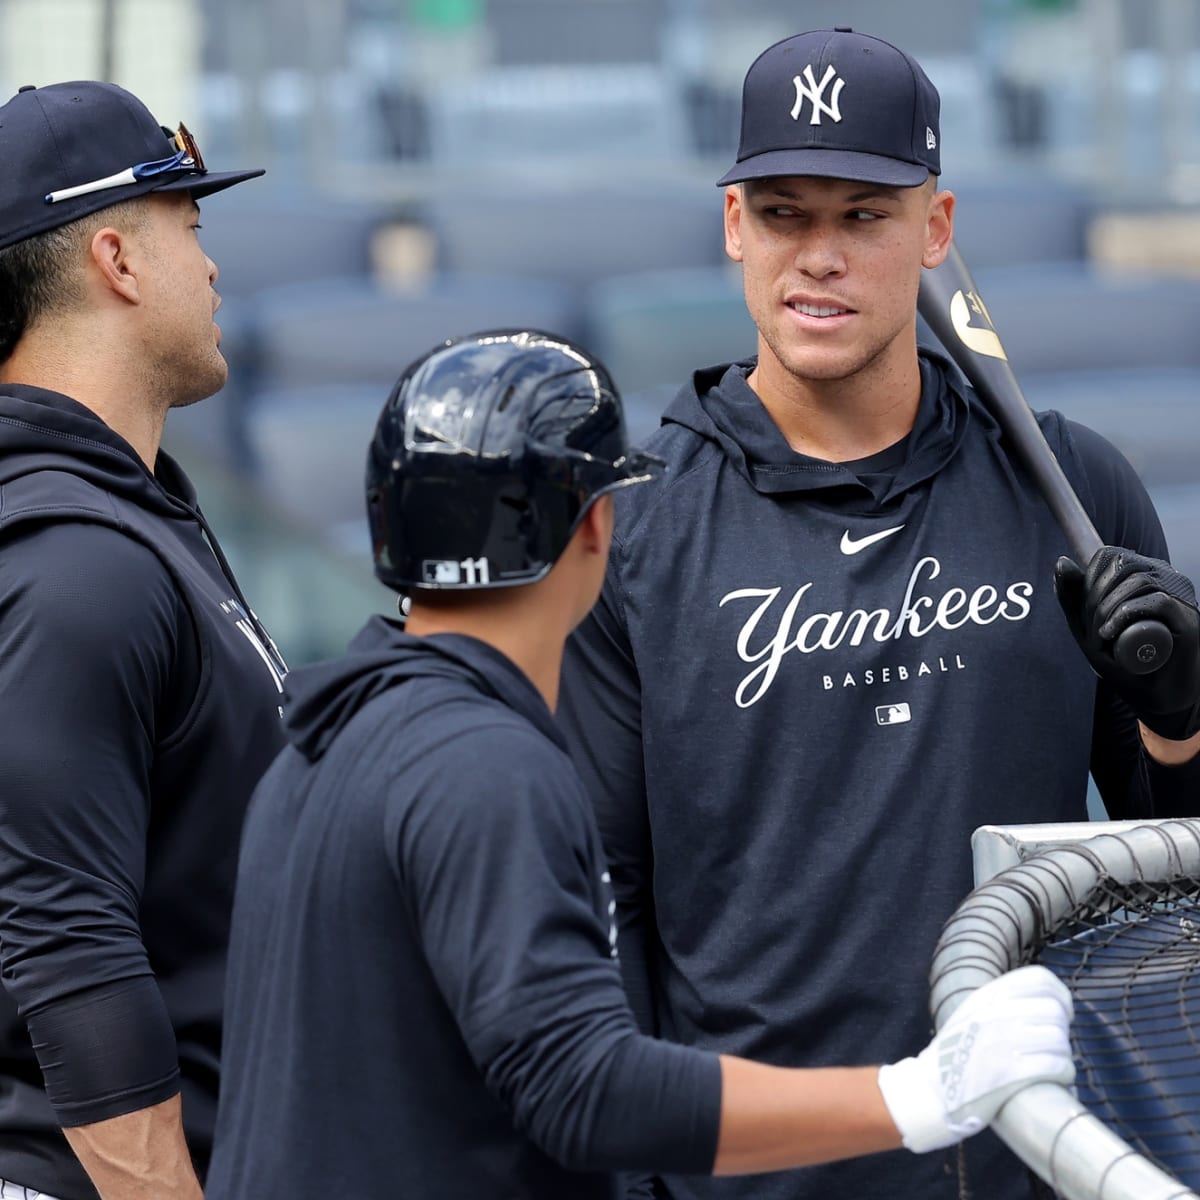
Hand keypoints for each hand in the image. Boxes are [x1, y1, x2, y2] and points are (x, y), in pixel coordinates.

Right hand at [876, 965, 1074, 1153]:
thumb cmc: (956, 1052)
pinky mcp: (1013, 1073)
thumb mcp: (971, 1012)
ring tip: (1055, 1062)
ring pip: (1059, 1040)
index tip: (1063, 1012)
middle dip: (1063, 1029)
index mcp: (988, 995)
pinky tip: (1059, 1077)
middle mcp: (997, 1013)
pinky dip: (1065, 1072)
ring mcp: (1005, 1042)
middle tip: (1055, 1043)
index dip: (1061, 995)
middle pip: (1054, 1011)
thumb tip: (1045, 1000)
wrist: (933, 1089)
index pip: (1039, 980)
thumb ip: (1001, 1001)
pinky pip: (1057, 1065)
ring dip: (1063, 1053)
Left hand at [1054, 547, 1199, 739]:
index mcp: (1142, 575)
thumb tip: (1062, 561)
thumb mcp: (1088, 628)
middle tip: (1094, 630)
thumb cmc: (1123, 662)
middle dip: (1095, 597)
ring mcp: (1179, 597)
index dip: (1089, 580)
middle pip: (1121, 566)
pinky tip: (1111, 634)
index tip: (1085, 612)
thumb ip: (1072, 597)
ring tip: (1103, 636)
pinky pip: (1158, 600)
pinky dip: (1127, 614)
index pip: (1109, 556)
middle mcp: (1163, 579)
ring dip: (1109, 608)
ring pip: (1138, 581)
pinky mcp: (1189, 618)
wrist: (1155, 698)